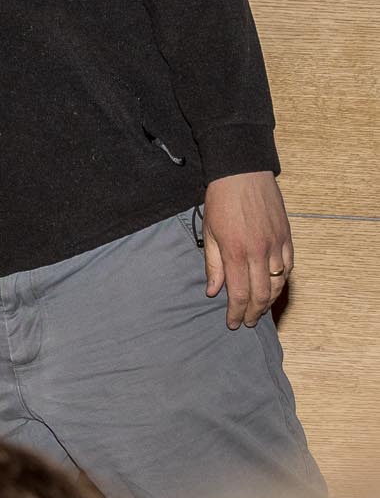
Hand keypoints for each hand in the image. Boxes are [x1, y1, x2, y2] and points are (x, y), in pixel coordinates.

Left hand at [202, 171, 293, 328]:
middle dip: (254, 313)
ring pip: (277, 283)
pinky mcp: (287, 237)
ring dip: (269, 301)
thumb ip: (212, 264)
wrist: (242, 174)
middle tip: (248, 322)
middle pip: (261, 294)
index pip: (239, 293)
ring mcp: (276, 245)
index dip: (236, 313)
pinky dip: (281, 281)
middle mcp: (259, 252)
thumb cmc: (220, 201)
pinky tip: (274, 287)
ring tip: (260, 310)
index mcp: (235, 252)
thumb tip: (213, 291)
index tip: (233, 323)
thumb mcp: (209, 232)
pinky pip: (288, 267)